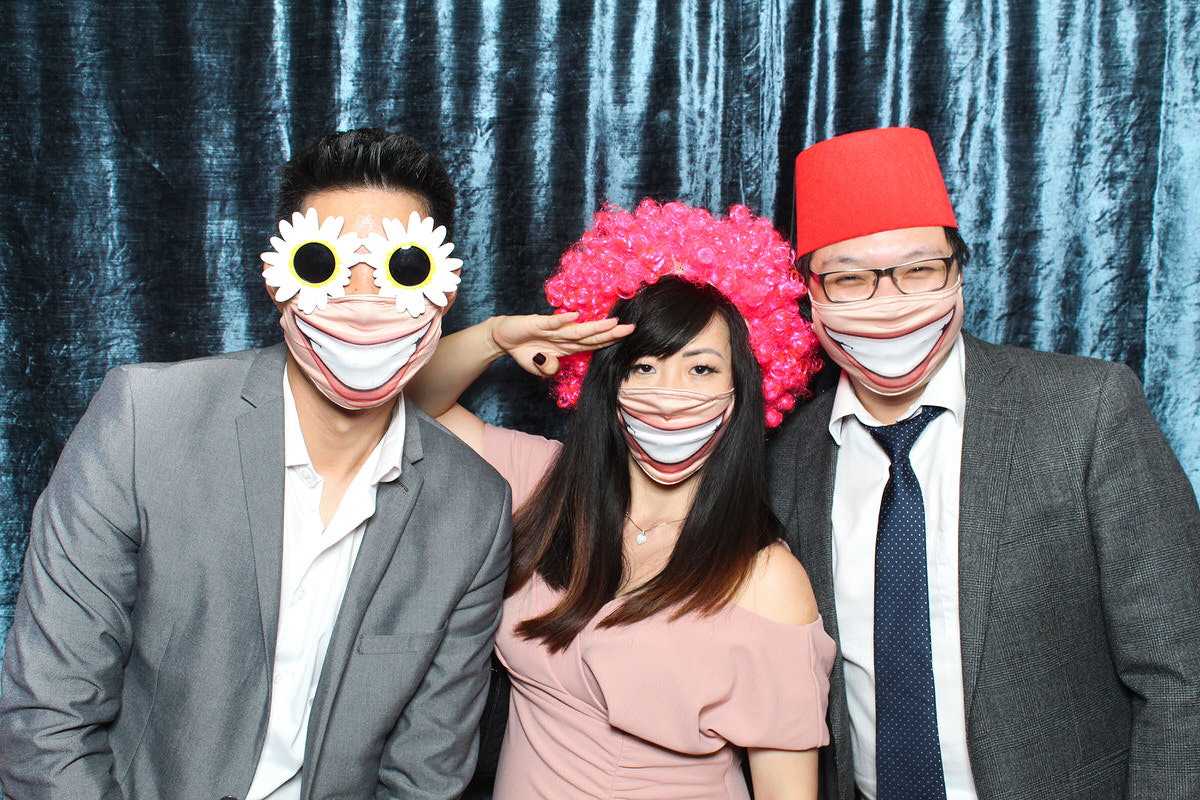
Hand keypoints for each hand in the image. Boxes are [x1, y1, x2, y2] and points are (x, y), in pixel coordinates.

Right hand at [491, 312, 634, 375]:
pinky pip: (551, 323)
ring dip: (595, 327)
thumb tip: (554, 366)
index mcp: (567, 346)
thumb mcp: (537, 367)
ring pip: (577, 330)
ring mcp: (551, 329)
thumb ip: (548, 369)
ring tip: (612, 323)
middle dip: (611, 332)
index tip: (627, 337)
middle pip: (591, 336)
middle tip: (631, 328)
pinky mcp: (536, 324)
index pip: (592, 344)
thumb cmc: (524, 350)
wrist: (502, 337)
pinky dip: (562, 321)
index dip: (609, 341)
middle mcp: (563, 336)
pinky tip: (575, 316)